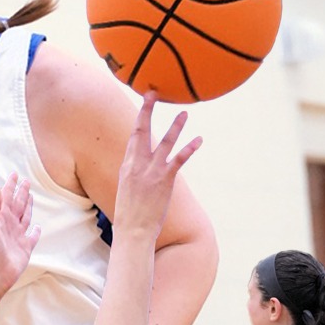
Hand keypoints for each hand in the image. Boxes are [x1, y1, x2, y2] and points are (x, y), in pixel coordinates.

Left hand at [0, 174, 39, 290]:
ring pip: (25, 216)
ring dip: (28, 206)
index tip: (15, 174)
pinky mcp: (26, 247)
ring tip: (30, 197)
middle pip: (17, 204)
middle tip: (26, 181)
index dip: (11, 185)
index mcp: (0, 216)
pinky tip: (37, 227)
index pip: (6, 196)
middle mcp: (9, 224)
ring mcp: (17, 236)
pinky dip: (35, 231)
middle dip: (21, 192)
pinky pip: (33, 237)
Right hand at [116, 92, 201, 240]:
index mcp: (127, 165)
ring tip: (184, 113)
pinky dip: (189, 148)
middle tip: (153, 93)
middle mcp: (137, 164)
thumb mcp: (126, 189)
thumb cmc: (129, 215)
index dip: (139, 118)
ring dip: (175, 126)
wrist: (132, 230)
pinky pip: (179, 159)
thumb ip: (133, 175)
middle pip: (142, 131)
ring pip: (164, 142)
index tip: (143, 104)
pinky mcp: (164, 180)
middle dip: (147, 110)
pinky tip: (198, 140)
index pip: (133, 136)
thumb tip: (138, 171)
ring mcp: (151, 171)